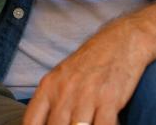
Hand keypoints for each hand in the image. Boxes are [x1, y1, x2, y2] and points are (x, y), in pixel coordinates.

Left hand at [24, 17, 152, 124]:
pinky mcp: (110, 99)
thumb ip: (52, 101)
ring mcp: (87, 95)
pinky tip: (103, 123)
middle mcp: (65, 91)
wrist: (123, 39)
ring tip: (87, 124)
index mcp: (49, 86)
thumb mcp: (63, 75)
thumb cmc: (93, 60)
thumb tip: (46, 123)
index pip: (31, 122)